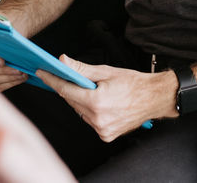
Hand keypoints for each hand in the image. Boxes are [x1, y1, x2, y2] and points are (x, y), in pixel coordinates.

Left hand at [37, 55, 177, 141]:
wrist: (154, 98)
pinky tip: (100, 103)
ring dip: (80, 101)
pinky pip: (90, 121)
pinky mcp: (106, 135)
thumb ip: (82, 68)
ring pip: (80, 112)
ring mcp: (102, 129)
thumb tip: (63, 61)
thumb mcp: (106, 71)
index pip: (65, 90)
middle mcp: (97, 118)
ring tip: (91, 90)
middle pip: (71, 101)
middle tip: (66, 76)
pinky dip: (90, 111)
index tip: (42, 73)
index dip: (52, 80)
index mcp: (96, 101)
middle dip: (68, 88)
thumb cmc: (133, 82)